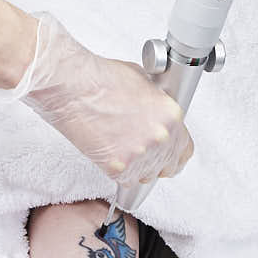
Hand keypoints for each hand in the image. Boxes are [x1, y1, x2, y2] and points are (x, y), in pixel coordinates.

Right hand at [12, 12, 193, 190]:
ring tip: (119, 145)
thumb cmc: (102, 79)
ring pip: (145, 175)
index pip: (185, 148)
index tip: (169, 154)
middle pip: (168, 166)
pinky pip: (124, 179)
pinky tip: (108, 150)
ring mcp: (140, 154)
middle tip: (140, 151)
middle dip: (156, 161)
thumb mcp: (144, 84)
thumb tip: (157, 116)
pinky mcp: (118, 167)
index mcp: (171, 115)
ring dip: (137, 166)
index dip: (175, 152)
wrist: (72, 86)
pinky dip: (117, 169)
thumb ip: (157, 107)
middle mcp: (160, 137)